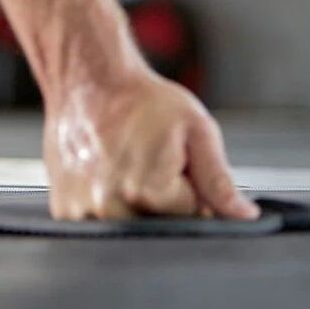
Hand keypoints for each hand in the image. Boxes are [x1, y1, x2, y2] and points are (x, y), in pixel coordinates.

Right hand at [43, 70, 257, 221]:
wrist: (89, 80)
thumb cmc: (142, 100)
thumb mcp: (195, 130)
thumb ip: (220, 180)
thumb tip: (244, 216)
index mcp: (149, 192)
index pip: (193, 217)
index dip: (193, 191)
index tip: (177, 165)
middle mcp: (112, 209)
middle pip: (161, 228)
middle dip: (166, 204)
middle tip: (151, 161)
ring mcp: (82, 213)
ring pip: (131, 228)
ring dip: (136, 208)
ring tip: (127, 165)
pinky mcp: (65, 211)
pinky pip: (100, 225)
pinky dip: (109, 206)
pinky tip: (106, 174)